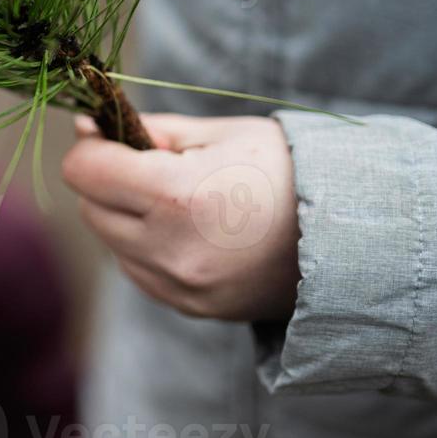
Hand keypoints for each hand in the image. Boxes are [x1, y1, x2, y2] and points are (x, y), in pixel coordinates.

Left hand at [60, 113, 300, 321]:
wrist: (352, 235)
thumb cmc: (286, 169)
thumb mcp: (219, 134)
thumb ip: (148, 131)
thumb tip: (88, 130)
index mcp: (177, 196)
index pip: (84, 170)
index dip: (92, 145)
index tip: (111, 134)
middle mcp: (171, 249)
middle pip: (90, 206)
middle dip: (109, 180)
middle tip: (153, 164)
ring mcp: (180, 286)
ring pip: (110, 241)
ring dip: (125, 215)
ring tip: (181, 200)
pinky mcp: (190, 307)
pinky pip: (137, 270)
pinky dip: (146, 246)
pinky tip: (190, 230)